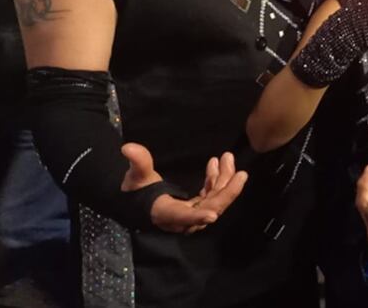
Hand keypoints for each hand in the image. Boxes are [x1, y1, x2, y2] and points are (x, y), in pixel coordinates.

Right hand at [120, 143, 247, 233]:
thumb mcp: (135, 177)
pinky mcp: (195, 207)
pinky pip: (211, 196)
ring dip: (224, 181)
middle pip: (210, 208)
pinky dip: (216, 181)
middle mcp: (182, 219)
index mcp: (166, 213)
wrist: (137, 199)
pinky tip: (216, 164)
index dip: (197, 217)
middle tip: (240, 172)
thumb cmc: (135, 190)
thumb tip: (128, 148)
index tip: (213, 215)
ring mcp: (191, 214)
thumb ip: (138, 163)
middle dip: (226, 190)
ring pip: (214, 201)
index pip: (183, 217)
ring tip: (227, 158)